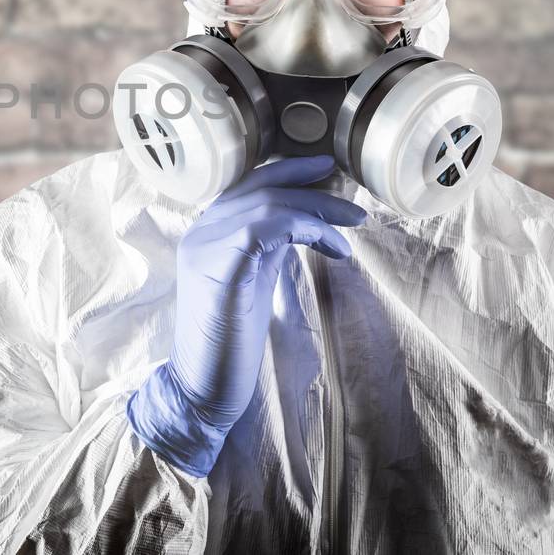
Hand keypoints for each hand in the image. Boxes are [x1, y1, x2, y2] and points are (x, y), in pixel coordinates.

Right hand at [126, 154, 367, 477]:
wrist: (202, 387)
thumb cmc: (230, 342)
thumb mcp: (252, 281)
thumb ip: (266, 248)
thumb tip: (303, 221)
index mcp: (206, 232)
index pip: (247, 184)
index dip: (288, 170)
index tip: (326, 167)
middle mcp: (200, 232)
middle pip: (260, 188)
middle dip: (311, 187)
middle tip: (353, 201)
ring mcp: (205, 248)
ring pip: (266, 204)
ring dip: (317, 211)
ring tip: (353, 225)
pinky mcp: (220, 270)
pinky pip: (265, 229)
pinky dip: (308, 231)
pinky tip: (336, 249)